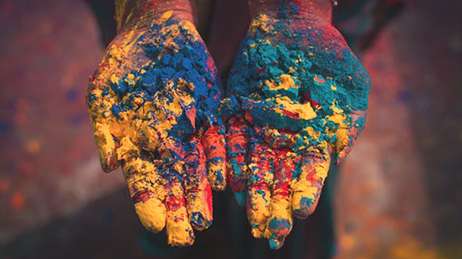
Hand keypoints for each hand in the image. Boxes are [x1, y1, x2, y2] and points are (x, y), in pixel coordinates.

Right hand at [86, 11, 225, 245]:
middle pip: (173, 184)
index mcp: (138, 146)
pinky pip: (219, 141)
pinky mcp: (212, 114)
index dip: (150, 204)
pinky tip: (226, 181)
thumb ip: (105, 130)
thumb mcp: (103, 94)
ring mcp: (190, 132)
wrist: (154, 34)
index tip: (158, 225)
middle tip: (184, 237)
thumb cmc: (121, 65)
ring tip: (205, 219)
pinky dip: (222, 160)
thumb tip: (109, 166)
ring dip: (201, 194)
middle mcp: (166, 146)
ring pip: (198, 168)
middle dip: (179, 210)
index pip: (144, 183)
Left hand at [222, 10, 369, 248]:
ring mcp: (259, 128)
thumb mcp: (350, 86)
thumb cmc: (329, 55)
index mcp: (313, 139)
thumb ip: (348, 122)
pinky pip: (232, 142)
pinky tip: (227, 181)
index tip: (299, 212)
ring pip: (253, 165)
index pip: (308, 173)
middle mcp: (284, 140)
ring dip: (251, 191)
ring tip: (248, 216)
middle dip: (275, 203)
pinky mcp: (238, 114)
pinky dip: (230, 161)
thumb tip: (340, 156)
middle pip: (279, 177)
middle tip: (270, 230)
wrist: (294, 26)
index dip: (305, 191)